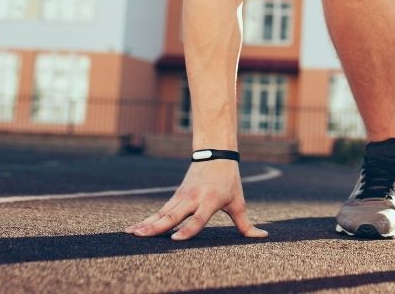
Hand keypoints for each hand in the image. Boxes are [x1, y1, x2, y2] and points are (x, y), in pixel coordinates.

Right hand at [125, 160, 267, 240]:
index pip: (198, 219)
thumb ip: (246, 224)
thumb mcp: (238, 201)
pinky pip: (158, 212)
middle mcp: (193, 199)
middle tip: (142, 236)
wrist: (215, 154)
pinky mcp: (174, 198)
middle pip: (172, 216)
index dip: (188, 230)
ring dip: (146, 225)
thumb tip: (263, 236)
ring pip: (161, 214)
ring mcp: (181, 198)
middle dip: (157, 227)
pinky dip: (146, 221)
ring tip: (132, 234)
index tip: (175, 240)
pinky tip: (133, 230)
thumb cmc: (229, 181)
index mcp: (209, 201)